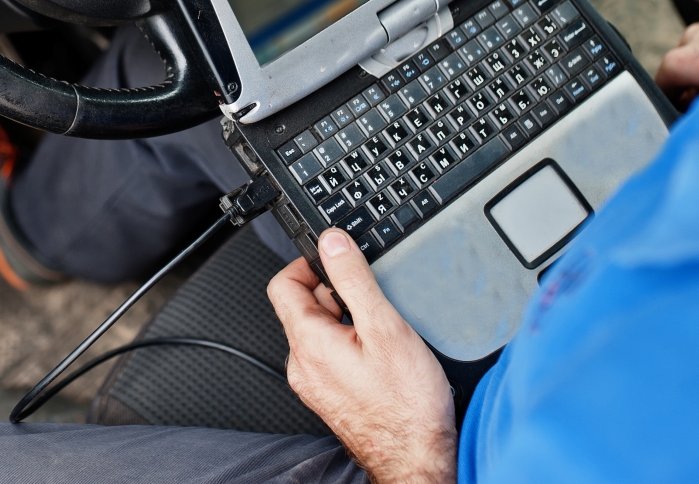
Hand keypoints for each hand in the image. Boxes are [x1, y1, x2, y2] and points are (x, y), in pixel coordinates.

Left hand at [268, 228, 455, 483]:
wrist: (415, 458)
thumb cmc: (405, 405)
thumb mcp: (384, 327)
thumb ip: (353, 279)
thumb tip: (331, 242)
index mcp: (308, 342)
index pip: (283, 284)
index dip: (307, 263)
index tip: (335, 259)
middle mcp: (302, 364)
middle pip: (302, 305)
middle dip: (333, 292)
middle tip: (369, 298)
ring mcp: (313, 382)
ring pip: (317, 330)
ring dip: (343, 317)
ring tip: (379, 328)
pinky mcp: (329, 394)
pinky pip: (328, 354)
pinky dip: (348, 341)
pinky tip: (378, 352)